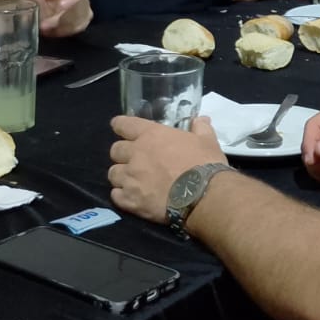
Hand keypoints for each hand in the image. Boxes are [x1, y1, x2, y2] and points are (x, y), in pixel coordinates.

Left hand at [27, 0, 94, 35]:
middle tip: (60, 6)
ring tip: (49, 24)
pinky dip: (66, 27)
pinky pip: (81, 23)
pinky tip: (57, 28)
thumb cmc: (38, 1)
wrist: (36, 25)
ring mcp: (82, 6)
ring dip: (66, 16)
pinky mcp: (83, 21)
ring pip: (83, 7)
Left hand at [108, 114, 224, 222]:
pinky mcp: (130, 200)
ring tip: (132, 181)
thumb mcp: (207, 141)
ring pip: (113, 174)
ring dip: (121, 176)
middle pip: (115, 150)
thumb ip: (200, 128)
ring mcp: (130, 178)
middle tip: (134, 159)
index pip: (123, 124)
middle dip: (122, 154)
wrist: (204, 195)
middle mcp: (135, 154)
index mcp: (151, 135)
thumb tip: (200, 119)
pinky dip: (121, 195)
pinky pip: (115, 196)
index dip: (120, 125)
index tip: (121, 128)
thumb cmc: (204, 164)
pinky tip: (131, 197)